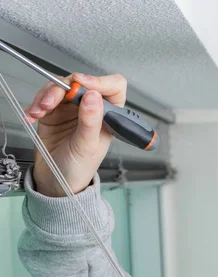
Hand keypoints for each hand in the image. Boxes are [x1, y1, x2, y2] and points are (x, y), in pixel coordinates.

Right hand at [25, 73, 126, 196]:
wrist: (56, 182)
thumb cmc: (79, 168)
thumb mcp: (87, 147)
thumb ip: (91, 122)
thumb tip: (93, 96)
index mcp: (108, 116)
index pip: (114, 87)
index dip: (100, 82)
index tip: (83, 85)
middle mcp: (91, 109)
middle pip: (81, 83)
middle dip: (64, 89)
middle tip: (51, 102)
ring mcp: (72, 109)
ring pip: (61, 87)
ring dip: (46, 96)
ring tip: (39, 111)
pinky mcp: (53, 112)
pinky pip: (44, 98)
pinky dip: (36, 104)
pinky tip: (32, 116)